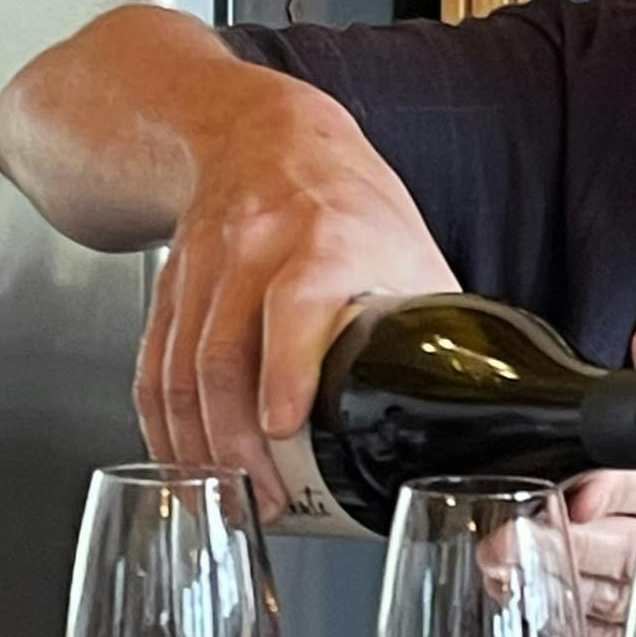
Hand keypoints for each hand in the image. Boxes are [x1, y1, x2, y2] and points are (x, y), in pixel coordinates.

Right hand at [134, 89, 457, 518]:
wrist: (266, 139)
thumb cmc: (349, 204)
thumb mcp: (407, 248)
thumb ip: (438, 324)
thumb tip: (483, 404)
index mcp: (323, 238)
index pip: (295, 302)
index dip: (287, 366)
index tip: (286, 426)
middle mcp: (253, 249)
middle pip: (223, 353)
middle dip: (238, 439)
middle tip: (270, 498)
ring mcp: (202, 267)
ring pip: (178, 367)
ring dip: (199, 445)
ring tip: (234, 497)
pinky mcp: (169, 289)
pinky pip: (152, 365)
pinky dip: (162, 424)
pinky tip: (186, 461)